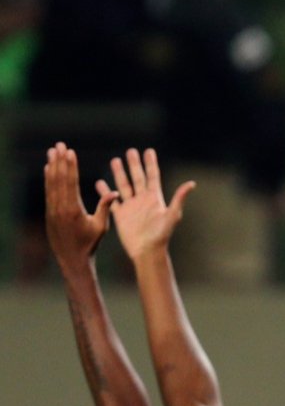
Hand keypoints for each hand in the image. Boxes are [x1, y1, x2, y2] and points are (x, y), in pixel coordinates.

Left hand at [44, 143, 118, 268]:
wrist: (72, 259)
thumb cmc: (90, 244)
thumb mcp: (101, 227)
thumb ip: (105, 208)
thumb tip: (115, 193)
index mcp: (73, 210)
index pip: (70, 183)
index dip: (70, 166)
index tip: (70, 152)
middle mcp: (59, 208)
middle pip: (58, 179)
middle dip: (59, 161)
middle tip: (59, 145)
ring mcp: (52, 210)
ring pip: (50, 183)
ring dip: (51, 166)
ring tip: (52, 151)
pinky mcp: (49, 212)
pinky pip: (48, 191)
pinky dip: (48, 178)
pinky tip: (48, 169)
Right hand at [99, 148, 194, 262]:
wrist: (147, 251)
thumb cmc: (162, 235)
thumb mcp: (172, 215)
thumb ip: (179, 198)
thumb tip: (192, 183)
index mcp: (155, 198)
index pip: (152, 176)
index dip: (150, 163)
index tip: (148, 151)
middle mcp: (143, 200)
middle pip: (138, 177)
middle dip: (134, 164)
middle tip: (130, 151)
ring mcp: (131, 207)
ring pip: (124, 186)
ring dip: (119, 174)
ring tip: (115, 160)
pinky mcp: (121, 215)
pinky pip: (111, 201)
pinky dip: (105, 192)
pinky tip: (100, 183)